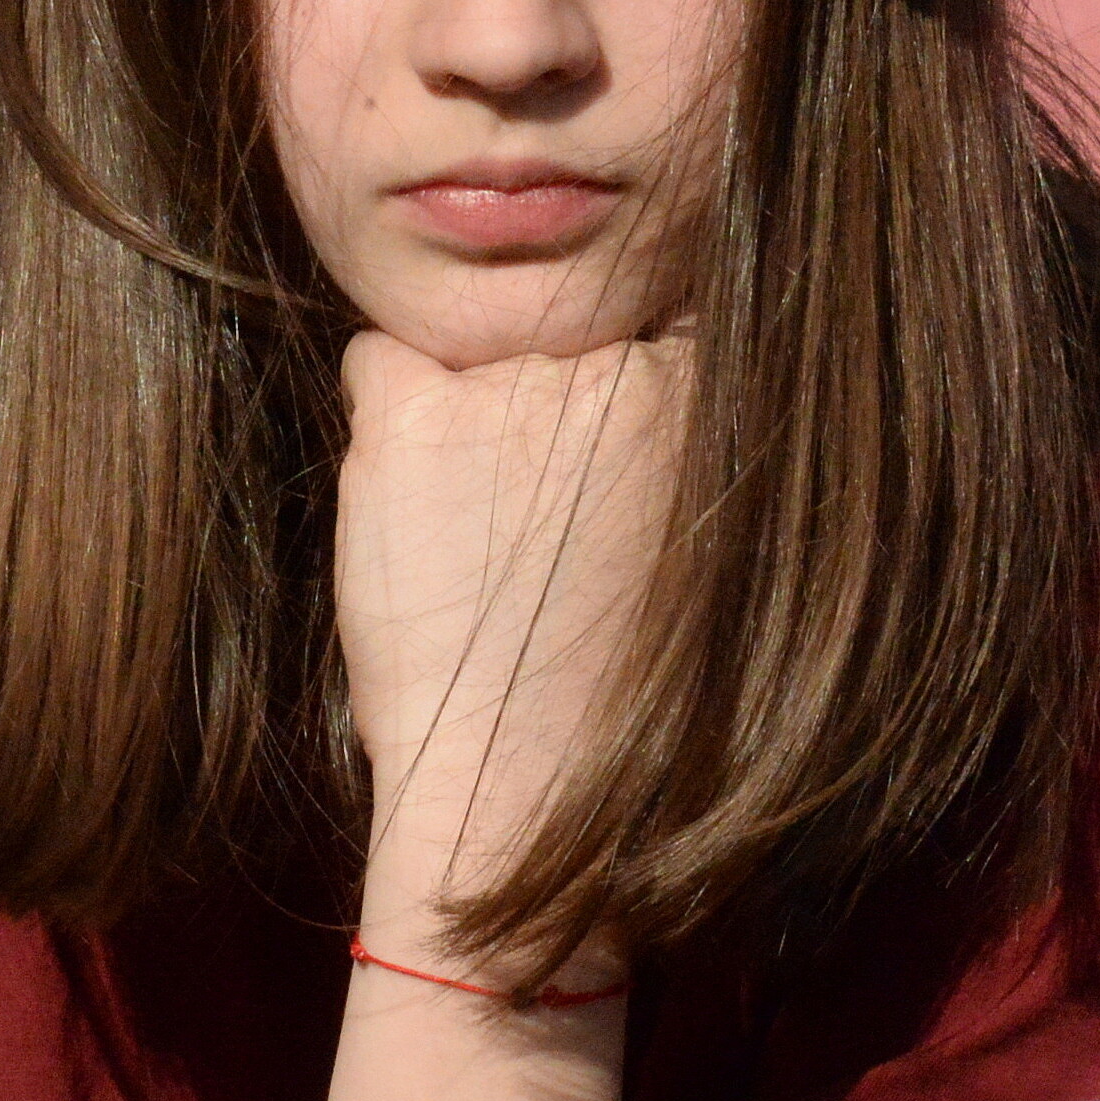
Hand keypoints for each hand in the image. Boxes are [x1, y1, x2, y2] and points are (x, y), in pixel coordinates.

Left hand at [334, 333, 686, 905]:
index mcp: (722, 389)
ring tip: (486, 535)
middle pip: (554, 320)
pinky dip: (387, 420)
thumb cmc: (623, 680)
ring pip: (467, 339)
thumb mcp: (704, 522)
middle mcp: (629, 363)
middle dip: (538, 389)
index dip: (615, 371)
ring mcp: (516, 384)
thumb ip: (675, 418)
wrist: (530, 797)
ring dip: (464, 409)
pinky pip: (378, 358)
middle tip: (540, 515)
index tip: (603, 461)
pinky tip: (419, 515)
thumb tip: (625, 319)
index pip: (653, 303)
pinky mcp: (416, 416)